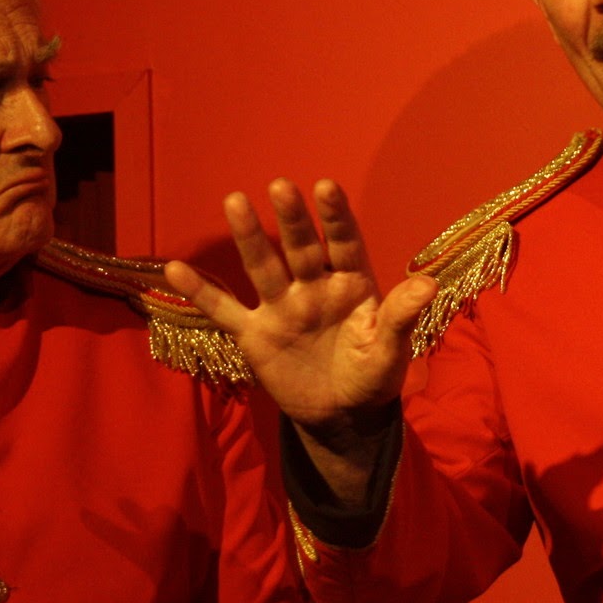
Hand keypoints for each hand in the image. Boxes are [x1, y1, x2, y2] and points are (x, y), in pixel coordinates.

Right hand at [165, 179, 434, 436]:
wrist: (343, 416)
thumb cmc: (374, 376)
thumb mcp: (391, 349)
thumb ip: (402, 315)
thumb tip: (429, 283)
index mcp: (352, 284)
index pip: (344, 243)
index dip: (335, 217)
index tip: (327, 187)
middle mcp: (314, 287)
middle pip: (301, 247)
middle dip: (292, 219)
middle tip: (281, 186)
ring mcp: (282, 307)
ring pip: (262, 266)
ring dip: (248, 236)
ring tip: (235, 200)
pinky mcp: (255, 334)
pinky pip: (224, 310)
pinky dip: (200, 292)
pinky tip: (174, 270)